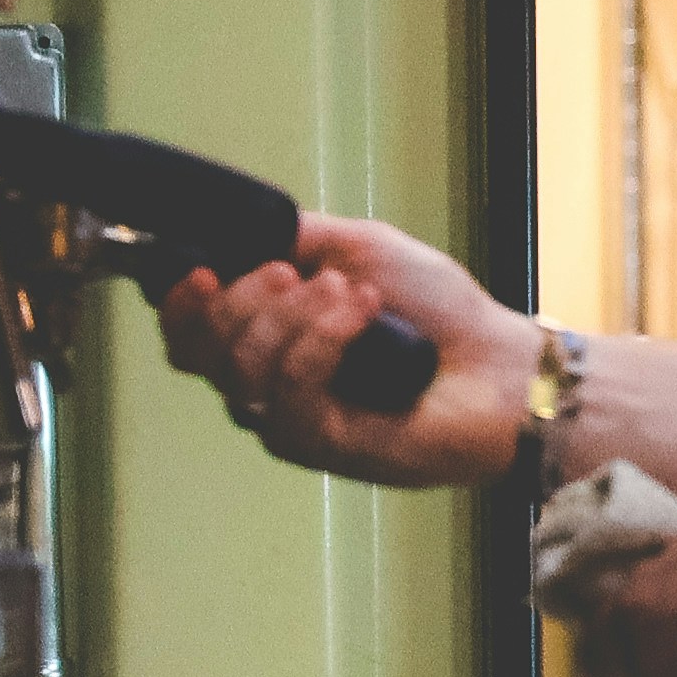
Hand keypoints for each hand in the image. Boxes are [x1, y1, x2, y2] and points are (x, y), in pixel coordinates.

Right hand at [153, 214, 530, 488]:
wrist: (498, 362)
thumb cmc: (439, 312)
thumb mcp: (360, 250)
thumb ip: (297, 238)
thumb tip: (241, 230)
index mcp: (270, 342)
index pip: (189, 338)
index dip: (178, 307)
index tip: (201, 270)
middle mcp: (270, 387)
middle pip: (202, 353)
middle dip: (241, 301)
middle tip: (294, 273)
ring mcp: (293, 421)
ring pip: (242, 370)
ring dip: (292, 317)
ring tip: (349, 291)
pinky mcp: (323, 446)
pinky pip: (291, 392)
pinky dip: (324, 340)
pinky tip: (363, 315)